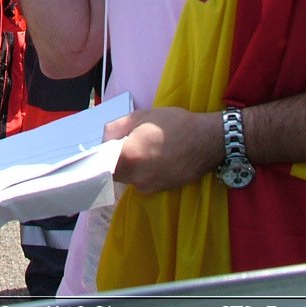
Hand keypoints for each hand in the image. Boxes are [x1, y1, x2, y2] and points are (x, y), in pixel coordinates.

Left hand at [105, 107, 223, 194]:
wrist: (208, 140)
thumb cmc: (174, 124)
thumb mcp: (141, 116)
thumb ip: (115, 127)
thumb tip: (104, 139)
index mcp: (128, 157)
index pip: (100, 165)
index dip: (97, 157)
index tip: (100, 149)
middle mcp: (136, 178)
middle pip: (114, 174)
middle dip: (114, 161)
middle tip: (123, 145)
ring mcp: (150, 187)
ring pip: (129, 179)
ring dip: (130, 167)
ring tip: (144, 149)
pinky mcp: (162, 190)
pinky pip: (144, 182)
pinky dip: (144, 172)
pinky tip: (156, 158)